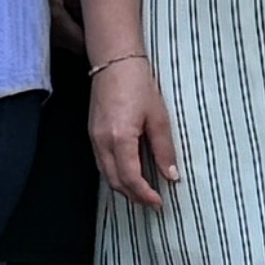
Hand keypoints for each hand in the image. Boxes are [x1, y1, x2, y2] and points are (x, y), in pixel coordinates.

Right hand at [88, 52, 177, 207]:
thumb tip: (171, 175)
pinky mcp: (92, 133)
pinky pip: (101, 163)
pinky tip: (129, 174)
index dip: (145, 194)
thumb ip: (164, 148)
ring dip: (123, 188)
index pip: (130, 178)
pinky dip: (115, 175)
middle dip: (133, 196)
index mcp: (120, 138)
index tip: (159, 202)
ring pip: (106, 174)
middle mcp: (102, 142)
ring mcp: (94, 138)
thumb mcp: (158, 117)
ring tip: (143, 192)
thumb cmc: (138, 84)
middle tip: (152, 202)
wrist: (114, 62)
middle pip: (115, 181)